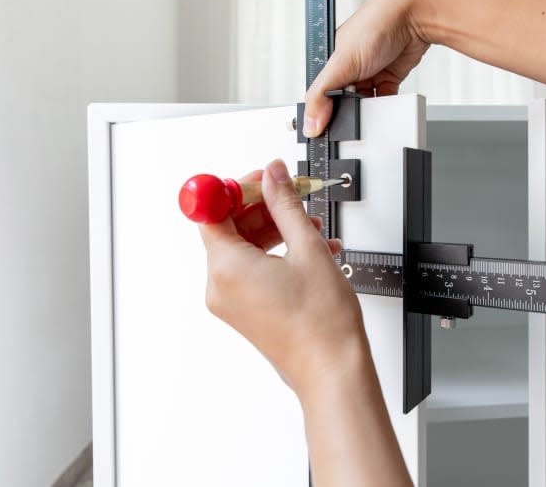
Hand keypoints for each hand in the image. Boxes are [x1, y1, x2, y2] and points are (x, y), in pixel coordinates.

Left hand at [199, 159, 370, 395]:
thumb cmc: (322, 324)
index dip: (236, 190)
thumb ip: (286, 205)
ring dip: (274, 230)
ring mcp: (231, 302)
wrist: (333, 370)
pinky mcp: (245, 311)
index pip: (212, 212)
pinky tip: (309, 250)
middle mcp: (220, 287)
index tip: (261, 180)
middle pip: (228, 229)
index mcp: (226, 269)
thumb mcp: (308, 249)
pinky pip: (252, 270)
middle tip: (291, 196)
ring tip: (308, 227)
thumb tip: (273, 176)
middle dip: (261, 208)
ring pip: (244, 249)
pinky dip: (275, 254)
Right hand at [303, 0, 429, 136]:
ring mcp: (370, 71)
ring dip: (367, 109)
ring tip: (369, 109)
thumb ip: (322, 95)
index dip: (322, 112)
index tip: (326, 129)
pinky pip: (383, 99)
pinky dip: (384, 105)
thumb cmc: (377, 23)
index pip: (320, 94)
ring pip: (364, 102)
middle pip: (342, 101)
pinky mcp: (389, 76)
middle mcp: (349, 65)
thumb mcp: (341, 63)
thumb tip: (310, 123)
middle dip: (346, 111)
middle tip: (350, 121)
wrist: (414, 17)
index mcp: (331, 60)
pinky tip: (384, 104)